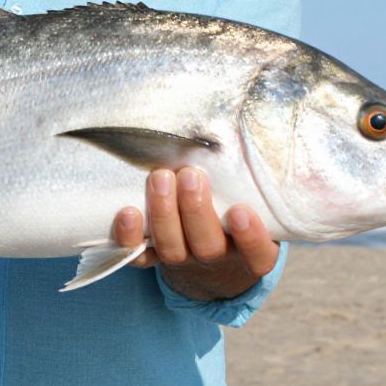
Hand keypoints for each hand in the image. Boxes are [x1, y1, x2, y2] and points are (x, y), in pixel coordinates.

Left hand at [113, 167, 278, 300]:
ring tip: (160, 177)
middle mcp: (217, 257)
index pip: (258, 254)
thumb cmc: (233, 206)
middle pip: (208, 247)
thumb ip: (249, 174)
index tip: (241, 211)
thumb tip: (239, 126)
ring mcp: (183, 259)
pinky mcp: (152, 257)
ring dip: (163, 213)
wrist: (207, 249)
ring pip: (172, 249)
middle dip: (196, 210)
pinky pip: (138, 255)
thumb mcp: (250, 195)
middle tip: (190, 175)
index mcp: (250, 249)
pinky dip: (130, 237)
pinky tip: (128, 212)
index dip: (251, 238)